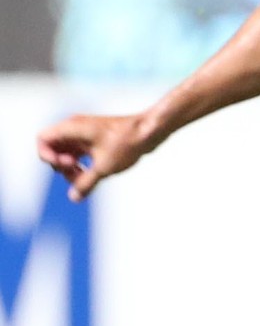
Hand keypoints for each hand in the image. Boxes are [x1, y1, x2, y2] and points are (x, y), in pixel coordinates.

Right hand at [36, 113, 152, 201]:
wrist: (149, 131)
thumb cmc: (127, 143)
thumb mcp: (104, 168)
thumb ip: (86, 183)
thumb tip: (74, 198)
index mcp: (73, 127)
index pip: (43, 138)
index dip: (46, 155)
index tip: (64, 165)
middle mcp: (75, 128)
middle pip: (53, 148)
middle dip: (60, 165)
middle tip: (77, 174)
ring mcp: (84, 133)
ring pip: (65, 152)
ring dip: (70, 167)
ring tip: (85, 177)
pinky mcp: (93, 139)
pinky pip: (77, 153)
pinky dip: (79, 164)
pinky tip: (90, 175)